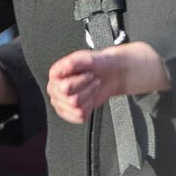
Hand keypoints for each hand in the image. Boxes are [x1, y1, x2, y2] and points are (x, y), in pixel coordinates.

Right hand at [46, 44, 169, 124]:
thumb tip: (65, 67)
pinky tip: (93, 101)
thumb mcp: (94, 57)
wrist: (118, 72)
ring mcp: (63, 100)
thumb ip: (77, 61)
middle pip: (68, 99)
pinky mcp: (73, 111)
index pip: (62, 87)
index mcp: (58, 71)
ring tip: (96, 88)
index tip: (91, 73)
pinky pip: (76, 118)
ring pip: (74, 109)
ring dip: (89, 98)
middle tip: (96, 81)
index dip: (79, 82)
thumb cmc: (106, 62)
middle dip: (87, 89)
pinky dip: (87, 111)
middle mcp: (57, 86)